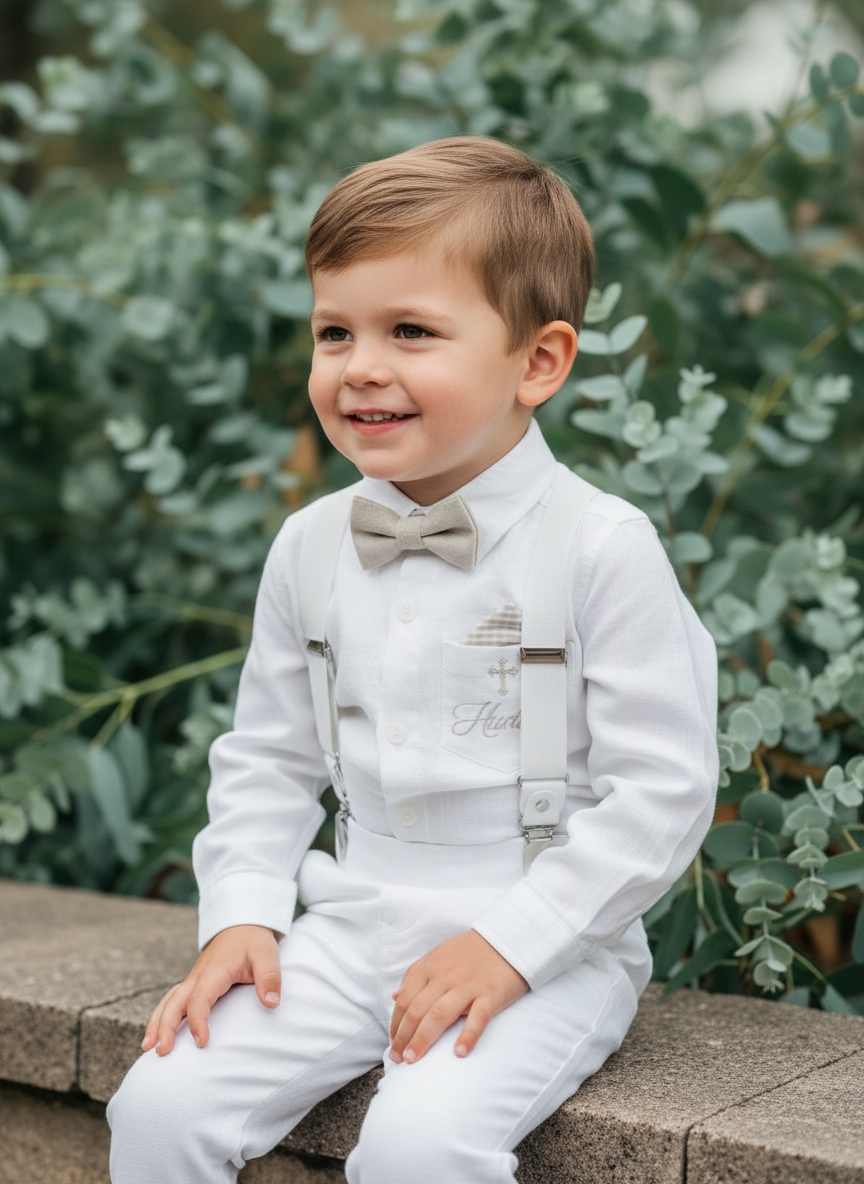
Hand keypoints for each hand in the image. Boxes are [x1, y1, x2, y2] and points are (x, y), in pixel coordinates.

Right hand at [141, 924, 280, 1055]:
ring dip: (156, 1023)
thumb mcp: (267, 955)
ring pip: (168, 1001)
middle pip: (174, 1002)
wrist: (243, 925)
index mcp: (214, 971)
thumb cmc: (254, 942)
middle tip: (160, 1051)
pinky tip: (156, 1034)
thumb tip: (272, 1004)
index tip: (202, 1042)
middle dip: (165, 1026)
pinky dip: (161, 1016)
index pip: (199, 998)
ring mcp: (193, 980)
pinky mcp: (193, 984)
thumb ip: (270, 978)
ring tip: (147, 1048)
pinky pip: (172, 1000)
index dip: (198, 1021)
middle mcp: (198, 976)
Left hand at [388, 929, 527, 1064]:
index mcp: (431, 967)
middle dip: (404, 1037)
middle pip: (417, 1010)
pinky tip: (459, 1053)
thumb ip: (416, 974)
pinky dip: (468, 1035)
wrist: (507, 938)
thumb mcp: (438, 955)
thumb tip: (395, 996)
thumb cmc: (470, 951)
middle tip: (397, 1059)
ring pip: (439, 1015)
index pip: (405, 999)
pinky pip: (478, 1017)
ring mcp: (468, 986)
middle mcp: (445, 976)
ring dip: (423, 1039)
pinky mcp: (491, 994)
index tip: (393, 1044)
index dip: (396, 1024)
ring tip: (413, 1060)